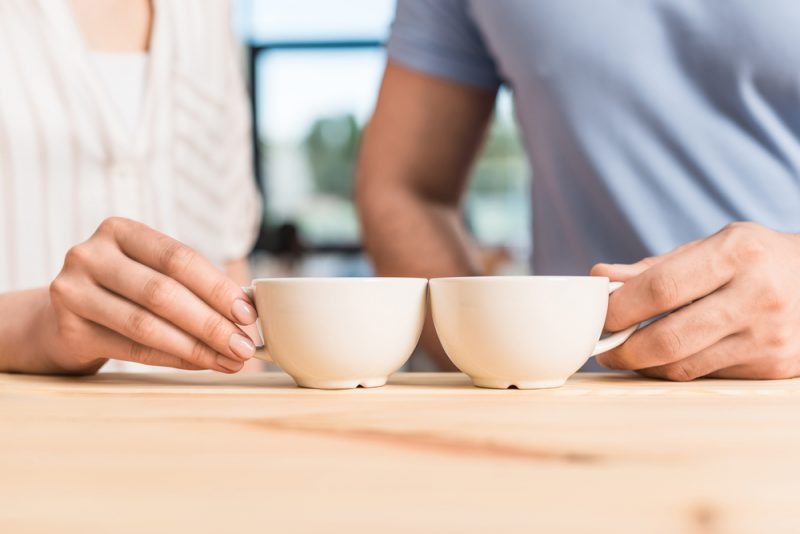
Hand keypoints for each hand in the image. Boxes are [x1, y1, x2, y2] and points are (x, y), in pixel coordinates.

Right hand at [43, 217, 257, 373]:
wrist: (60, 318)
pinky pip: (132, 349)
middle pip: (163, 292)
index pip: (178, 258)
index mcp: (120, 231)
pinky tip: (199, 364)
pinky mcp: (69, 330)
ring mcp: (73, 291)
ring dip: (196, 347)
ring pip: (146, 324)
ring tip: (228, 360)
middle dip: (211, 323)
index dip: (217, 287)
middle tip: (244, 346)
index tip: (247, 314)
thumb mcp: (149, 271)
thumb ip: (190, 283)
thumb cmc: (123, 291)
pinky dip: (172, 359)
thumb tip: (246, 312)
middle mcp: (91, 255)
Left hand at [591, 222, 799, 380]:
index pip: (661, 289)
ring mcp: (768, 337)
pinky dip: (676, 369)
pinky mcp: (772, 367)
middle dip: (624, 349)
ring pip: (683, 366)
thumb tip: (601, 279)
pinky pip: (706, 376)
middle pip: (668, 338)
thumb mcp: (713, 246)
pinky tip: (666, 358)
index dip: (620, 308)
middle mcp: (757, 296)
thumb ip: (656, 266)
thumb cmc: (756, 260)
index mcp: (737, 255)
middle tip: (605, 348)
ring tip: (628, 352)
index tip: (598, 316)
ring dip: (644, 365)